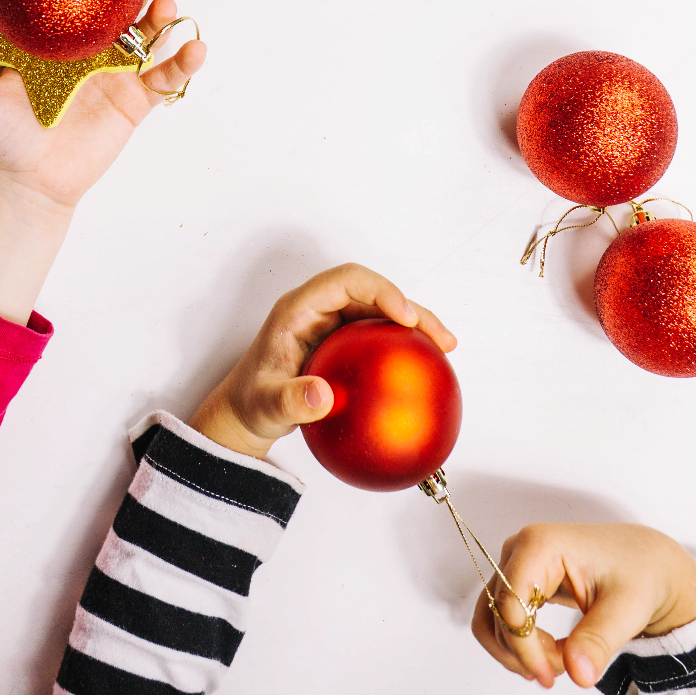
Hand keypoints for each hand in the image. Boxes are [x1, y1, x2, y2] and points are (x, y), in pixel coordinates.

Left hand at [0, 0, 205, 322]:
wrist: (29, 183)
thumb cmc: (0, 135)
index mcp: (57, 36)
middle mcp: (90, 47)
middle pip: (123, 4)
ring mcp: (116, 72)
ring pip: (149, 34)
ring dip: (164, 15)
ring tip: (166, 8)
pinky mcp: (135, 100)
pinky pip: (164, 77)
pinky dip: (184, 62)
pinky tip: (195, 50)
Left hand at [189, 264, 454, 459]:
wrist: (248, 412)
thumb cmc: (253, 403)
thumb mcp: (267, 406)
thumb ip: (290, 401)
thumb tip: (322, 396)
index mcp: (299, 308)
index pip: (345, 282)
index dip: (380, 289)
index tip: (406, 316)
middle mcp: (319, 308)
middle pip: (372, 292)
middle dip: (409, 306)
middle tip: (439, 336)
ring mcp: (332, 324)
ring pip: (380, 311)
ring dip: (415, 323)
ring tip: (446, 347)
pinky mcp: (343, 343)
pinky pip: (378, 337)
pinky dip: (404, 348)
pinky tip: (428, 373)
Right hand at [471, 522, 695, 689]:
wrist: (644, 562)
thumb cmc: (638, 575)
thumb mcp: (627, 609)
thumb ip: (598, 641)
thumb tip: (578, 676)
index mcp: (540, 545)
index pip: (511, 604)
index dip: (525, 647)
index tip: (553, 676)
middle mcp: (519, 550)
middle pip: (497, 612)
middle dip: (525, 651)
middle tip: (564, 670)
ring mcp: (515, 564)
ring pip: (491, 616)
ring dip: (516, 651)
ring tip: (556, 666)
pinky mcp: (519, 580)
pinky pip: (502, 617)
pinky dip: (520, 644)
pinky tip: (552, 654)